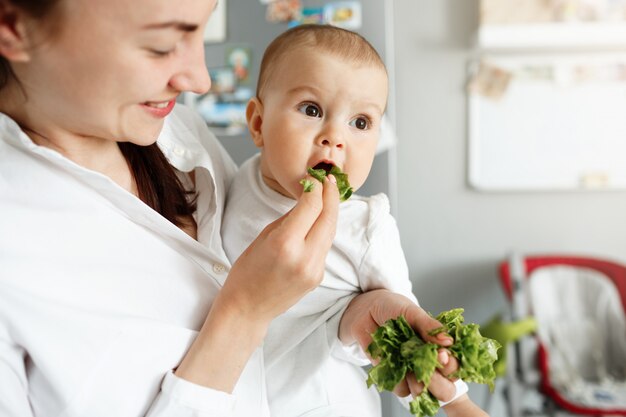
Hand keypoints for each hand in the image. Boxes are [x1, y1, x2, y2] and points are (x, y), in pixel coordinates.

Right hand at [175, 175, 338, 391]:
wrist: (248, 308)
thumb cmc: (247, 270)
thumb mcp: (264, 236)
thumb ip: (289, 218)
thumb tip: (308, 199)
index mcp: (285, 243)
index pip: (311, 206)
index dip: (315, 188)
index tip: (313, 178)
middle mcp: (304, 257)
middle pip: (329, 218)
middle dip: (331, 195)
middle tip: (329, 180)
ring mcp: (314, 269)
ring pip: (330, 232)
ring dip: (331, 212)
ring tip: (328, 195)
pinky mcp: (318, 276)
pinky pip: (325, 247)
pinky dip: (323, 231)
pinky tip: (319, 221)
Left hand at [338, 289, 457, 400]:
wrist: (365, 308)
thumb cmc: (392, 307)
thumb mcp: (411, 312)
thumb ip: (429, 326)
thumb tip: (448, 341)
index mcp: (438, 346)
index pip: (454, 366)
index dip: (452, 366)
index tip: (443, 357)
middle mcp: (427, 362)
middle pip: (444, 388)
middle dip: (438, 382)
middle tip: (427, 369)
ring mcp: (411, 371)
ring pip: (422, 392)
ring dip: (418, 385)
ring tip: (409, 367)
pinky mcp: (394, 376)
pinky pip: (400, 389)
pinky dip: (397, 380)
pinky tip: (392, 363)